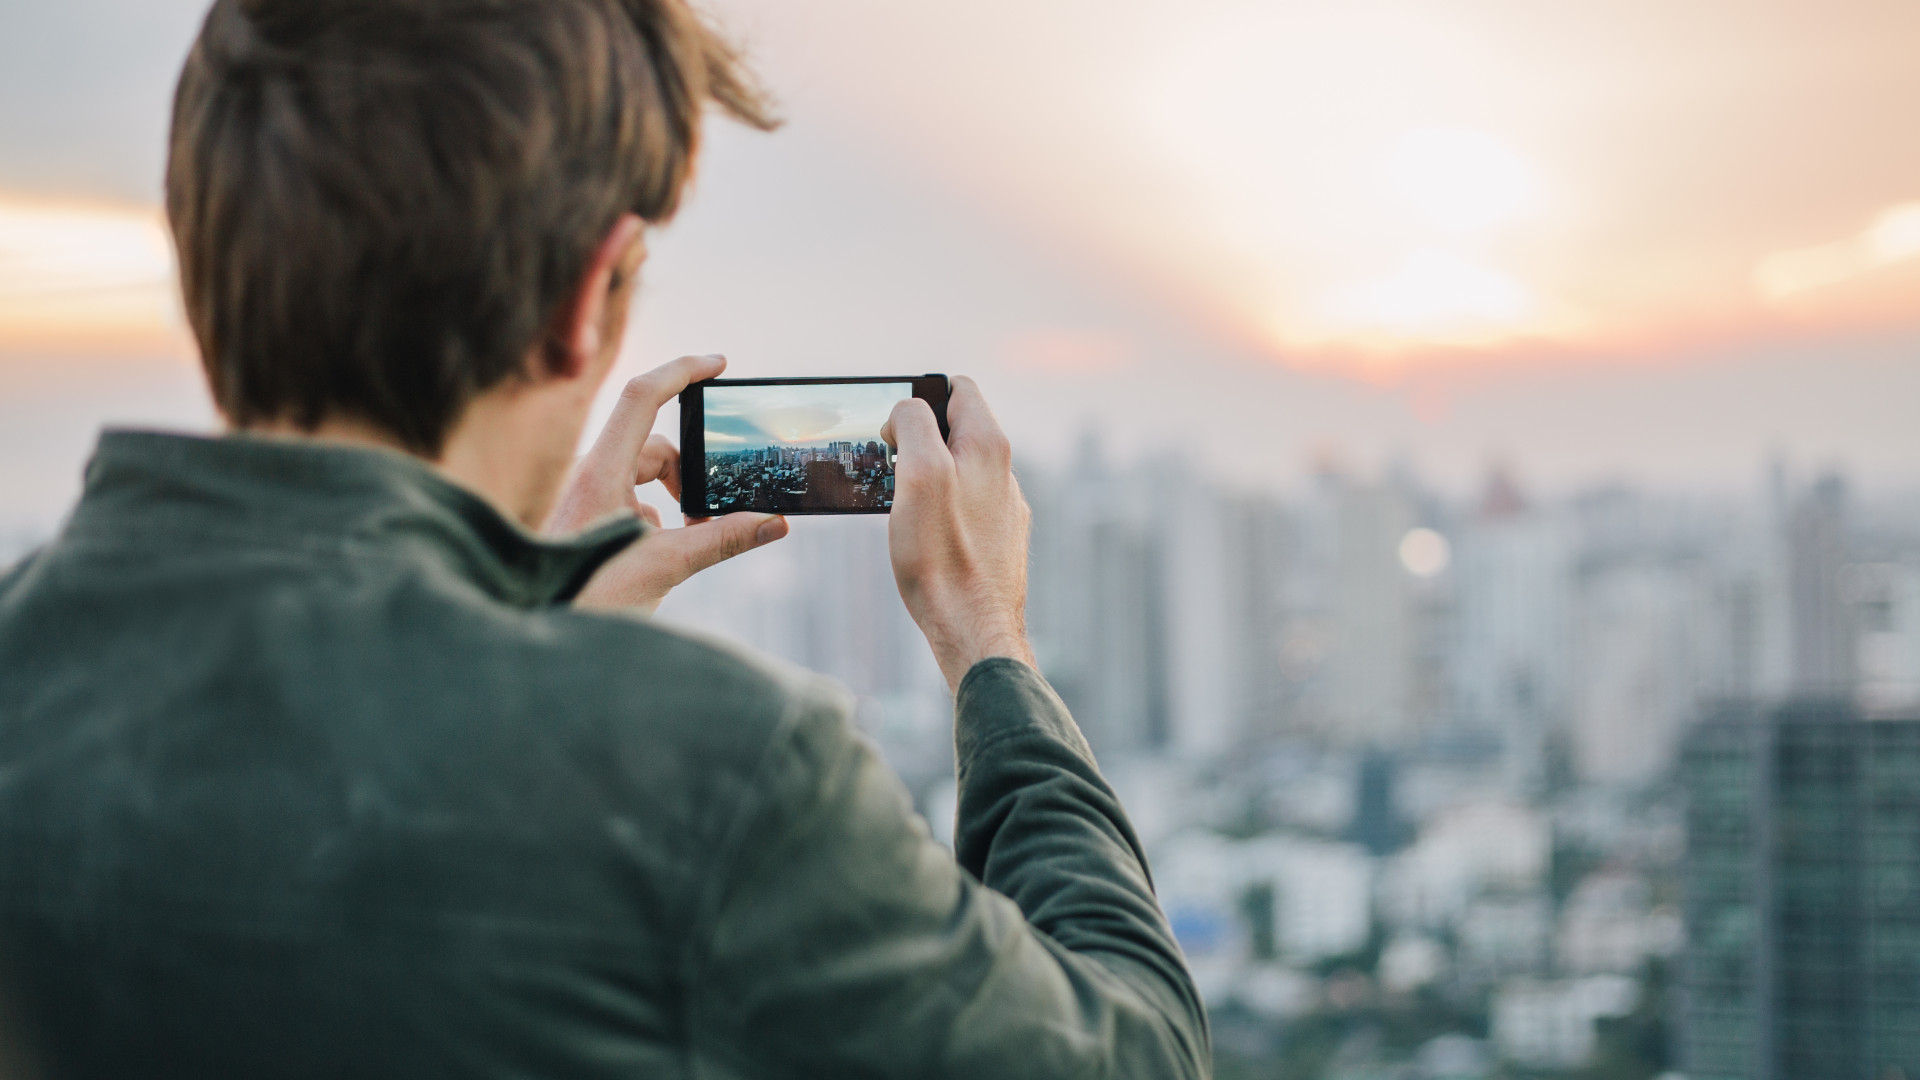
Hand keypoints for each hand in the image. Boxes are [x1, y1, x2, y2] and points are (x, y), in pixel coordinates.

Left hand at [550, 353, 787, 612]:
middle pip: (656, 446)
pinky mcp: (590, 519)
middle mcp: (590, 475)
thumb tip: (774, 522)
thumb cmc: (588, 599)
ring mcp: (588, 497)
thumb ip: (722, 541)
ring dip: (676, 500)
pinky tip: (664, 555)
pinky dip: (660, 519)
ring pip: (646, 475)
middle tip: (712, 517)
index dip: (682, 371)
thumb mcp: (665, 567)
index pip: (643, 397)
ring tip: (688, 542)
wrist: (540, 631)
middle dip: (692, 475)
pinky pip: (634, 500)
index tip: (719, 364)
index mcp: (601, 472)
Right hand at [881, 376, 1036, 691]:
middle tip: (892, 473)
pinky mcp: (999, 540)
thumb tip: (907, 411)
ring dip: (931, 479)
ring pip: (961, 471)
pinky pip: (966, 508)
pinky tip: (926, 540)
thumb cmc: (940, 556)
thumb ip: (913, 425)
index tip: (895, 432)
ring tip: (906, 512)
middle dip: (921, 442)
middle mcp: (1004, 471)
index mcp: (988, 445)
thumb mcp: (917, 473)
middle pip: (957, 430)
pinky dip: (942, 512)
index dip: (920, 399)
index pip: (959, 389)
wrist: (972, 629)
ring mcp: (1004, 507)